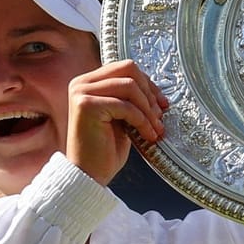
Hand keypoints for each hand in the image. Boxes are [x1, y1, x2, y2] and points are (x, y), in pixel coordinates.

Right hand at [66, 60, 168, 185]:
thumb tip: (156, 91)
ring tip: (156, 128)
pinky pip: (126, 106)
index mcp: (88, 82)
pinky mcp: (87, 106)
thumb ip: (130, 99)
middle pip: (128, 69)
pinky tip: (148, 135)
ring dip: (148, 109)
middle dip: (149, 93)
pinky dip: (142, 120)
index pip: (125, 68)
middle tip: (160, 116)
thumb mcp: (121, 118)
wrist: (88, 175)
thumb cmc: (104, 150)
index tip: (162, 104)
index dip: (148, 84)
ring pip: (130, 86)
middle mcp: (81, 83)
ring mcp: (82, 93)